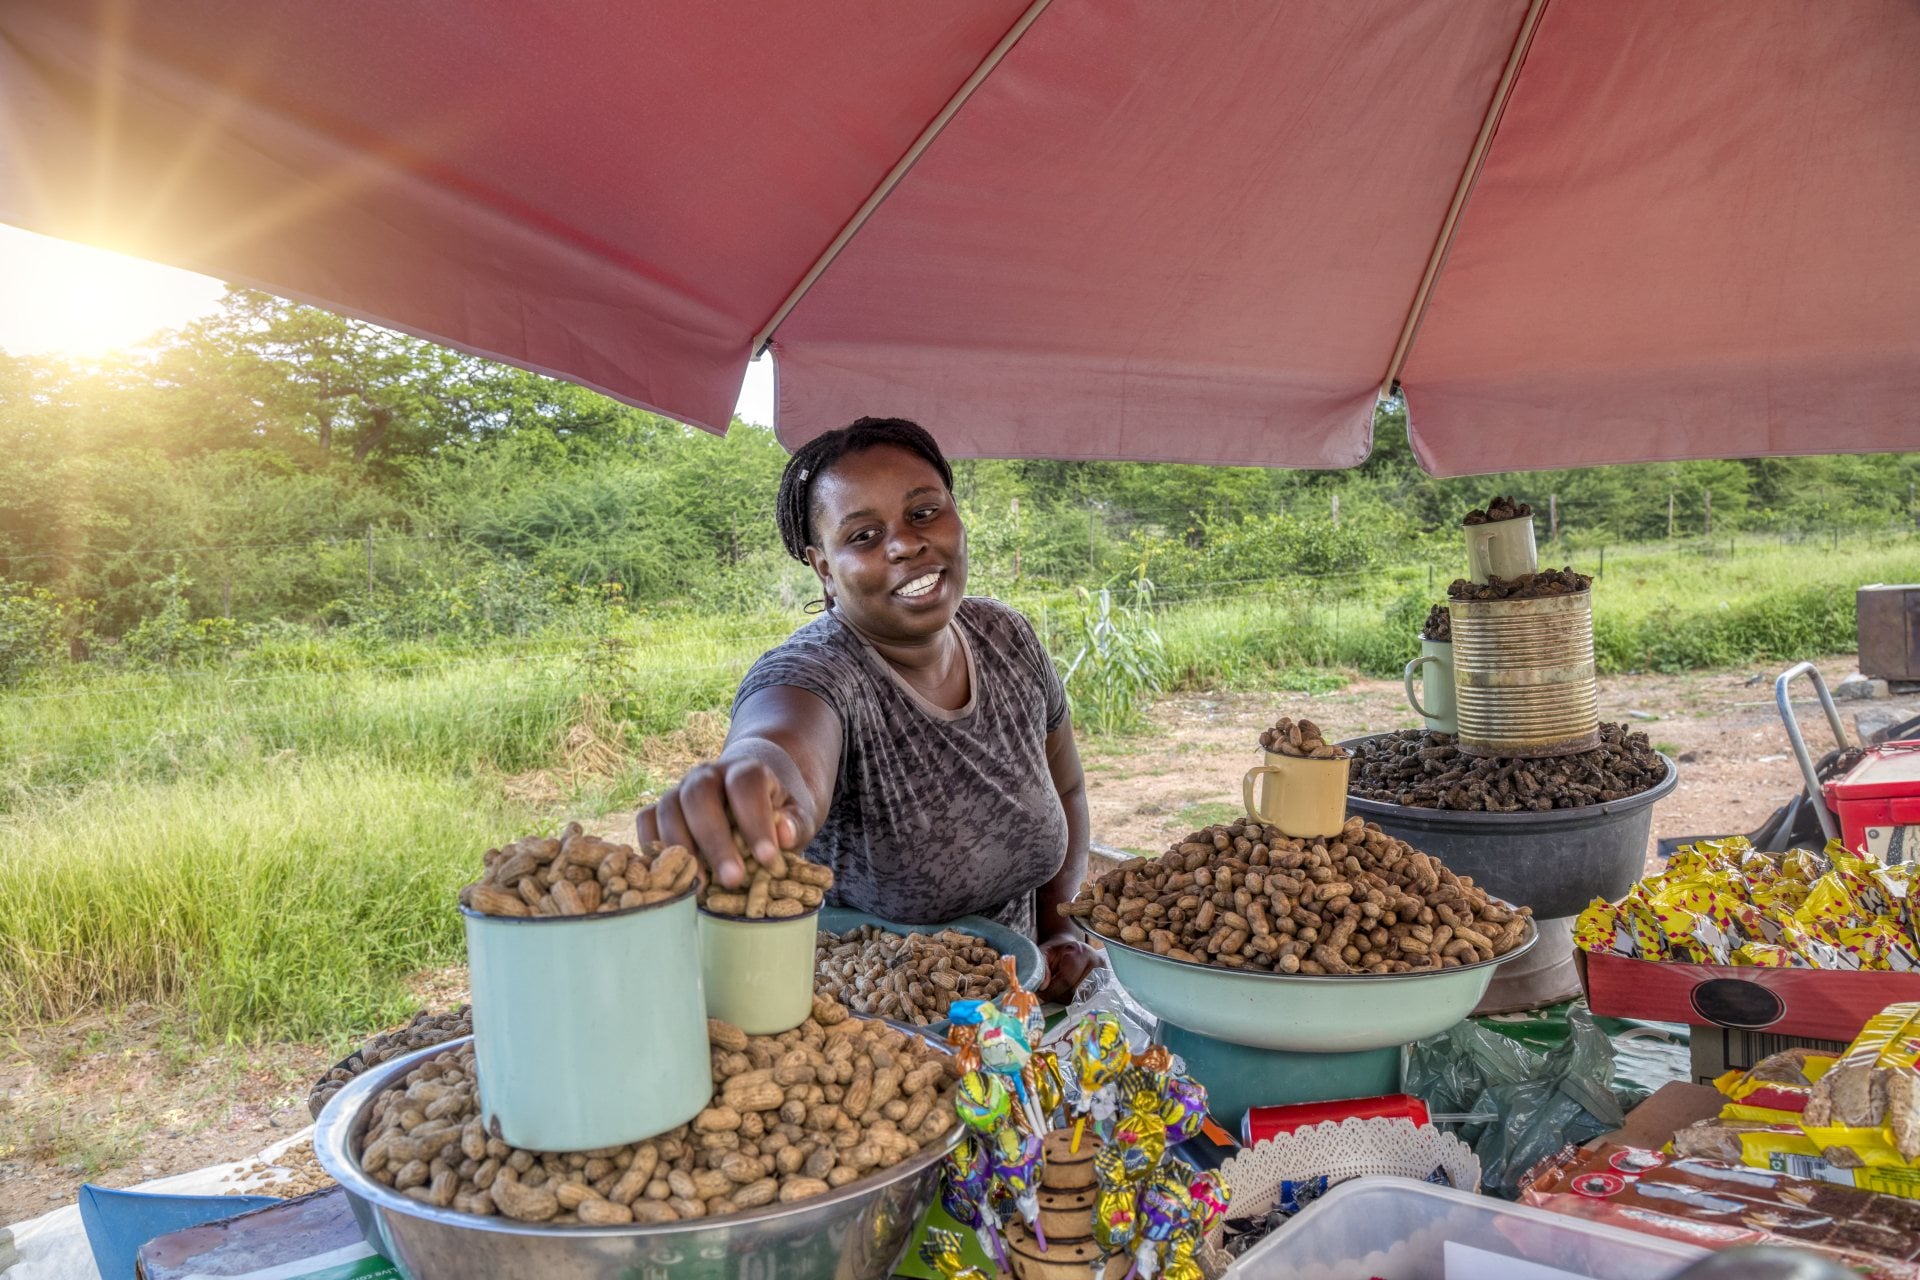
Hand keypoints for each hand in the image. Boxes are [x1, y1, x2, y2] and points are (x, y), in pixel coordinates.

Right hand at [636, 757, 812, 888]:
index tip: (768, 858)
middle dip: (714, 840)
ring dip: (682, 849)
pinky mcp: (660, 808)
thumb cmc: (776, 813)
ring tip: (701, 885)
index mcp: (745, 770)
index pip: (746, 784)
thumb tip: (784, 835)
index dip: (755, 820)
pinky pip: (646, 821)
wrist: (751, 796)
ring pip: (668, 808)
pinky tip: (671, 875)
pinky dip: (652, 847)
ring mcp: (680, 790)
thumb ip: (795, 824)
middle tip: (732, 880)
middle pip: (699, 796)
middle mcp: (707, 774)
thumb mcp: (797, 815)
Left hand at [1037, 933, 1096, 1003]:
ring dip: (1065, 998)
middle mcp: (1096, 963)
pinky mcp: (1105, 983)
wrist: (1072, 948)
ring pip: (1081, 999)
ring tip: (1057, 988)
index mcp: (1080, 952)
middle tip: (1047, 991)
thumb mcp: (1043, 953)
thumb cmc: (1056, 951)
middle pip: (1074, 992)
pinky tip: (1068, 990)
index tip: (1040, 992)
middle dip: (1058, 995)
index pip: (1066, 980)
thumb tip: (1043, 987)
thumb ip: (1041, 968)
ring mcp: (1103, 974)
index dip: (1051, 990)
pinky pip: (1087, 999)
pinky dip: (1074, 998)